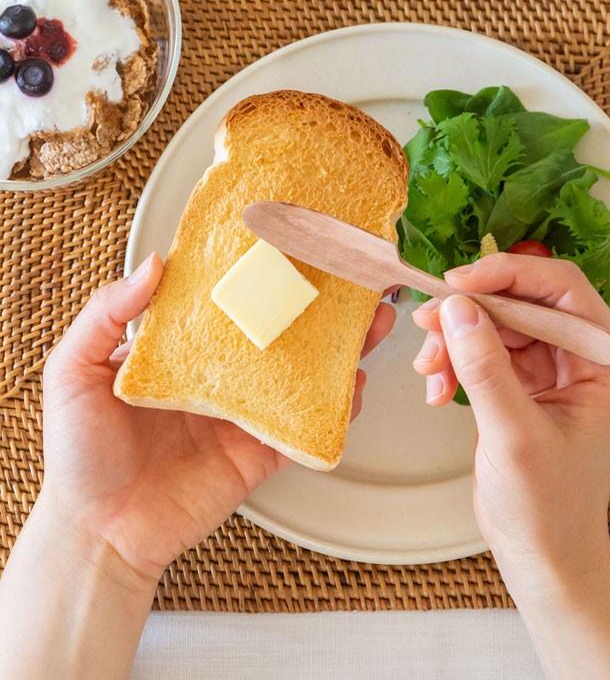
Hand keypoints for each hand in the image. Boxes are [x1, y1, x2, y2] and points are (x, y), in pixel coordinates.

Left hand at [41, 253, 394, 584]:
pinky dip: (338, 408)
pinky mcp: (264, 451)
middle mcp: (223, 375)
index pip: (232, 301)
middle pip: (282, 331)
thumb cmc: (81, 452)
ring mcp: (248, 412)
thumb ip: (106, 315)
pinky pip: (308, 426)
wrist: (101, 531)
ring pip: (306, 373)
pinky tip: (354, 386)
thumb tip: (155, 265)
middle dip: (320, 305)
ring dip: (342, 348)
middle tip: (350, 277)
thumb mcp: (74, 371)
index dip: (263, 273)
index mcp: (185, 350)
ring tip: (372, 321)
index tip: (292, 243)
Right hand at [412, 253, 609, 591]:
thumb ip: (485, 368)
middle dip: (472, 312)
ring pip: (497, 324)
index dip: (509, 273)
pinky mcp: (524, 382)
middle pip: (523, 302)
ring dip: (456, 340)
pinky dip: (456, 362)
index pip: (562, 288)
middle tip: (427, 322)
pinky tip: (437, 390)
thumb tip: (457, 307)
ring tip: (429, 370)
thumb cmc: (546, 506)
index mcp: (607, 361)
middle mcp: (584, 356)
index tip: (458, 282)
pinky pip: (485, 351)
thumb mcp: (513, 435)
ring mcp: (553, 368)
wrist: (542, 551)